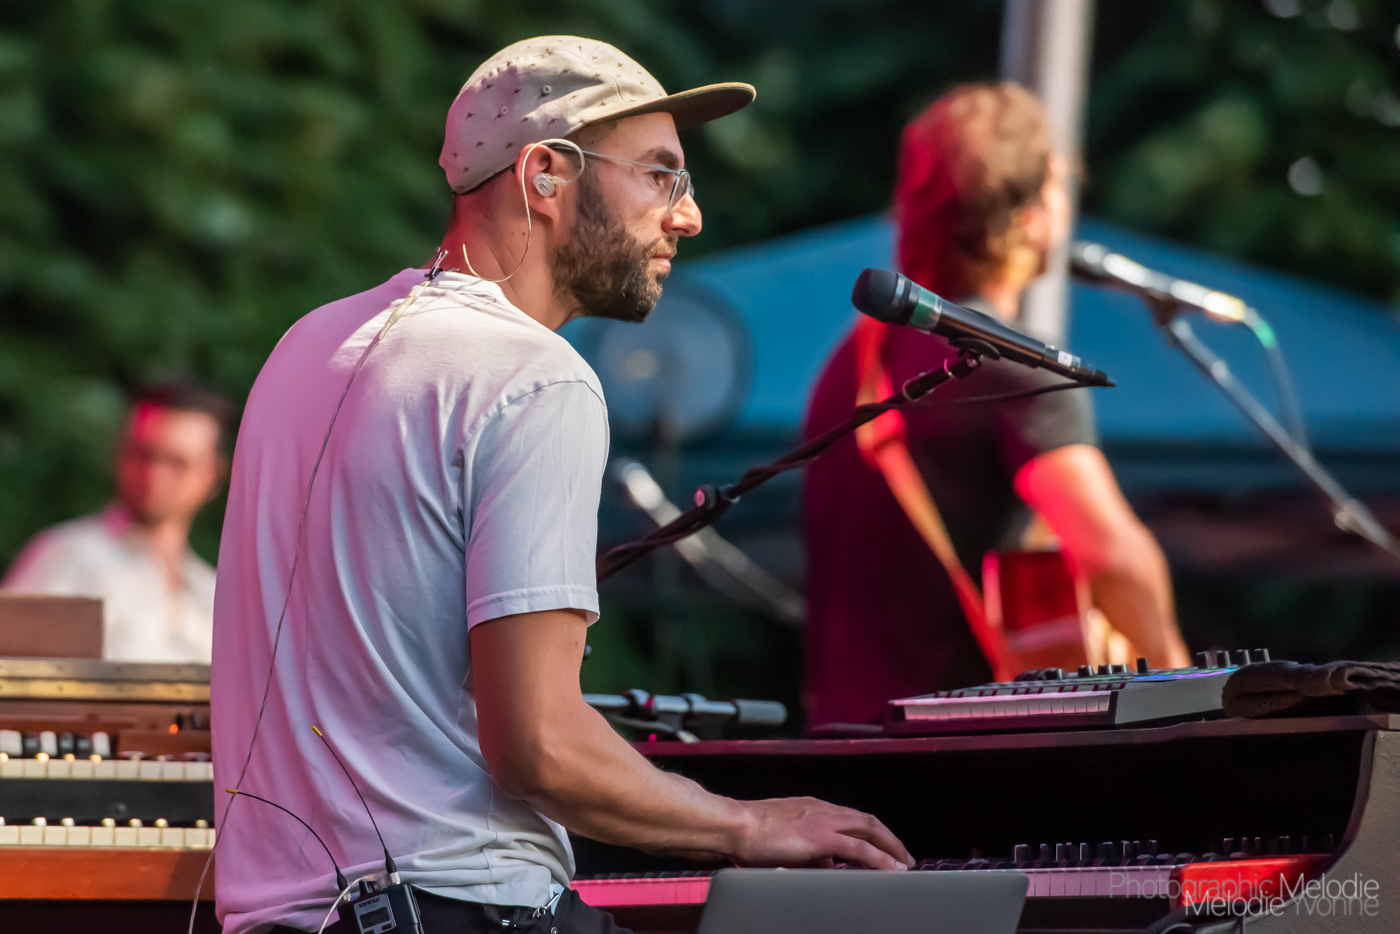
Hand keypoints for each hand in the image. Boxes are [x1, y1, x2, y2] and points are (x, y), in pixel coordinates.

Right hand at [729, 797, 912, 870]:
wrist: (735, 824)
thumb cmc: (751, 833)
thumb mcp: (786, 840)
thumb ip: (809, 850)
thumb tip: (826, 864)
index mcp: (814, 808)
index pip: (851, 817)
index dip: (871, 832)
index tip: (883, 845)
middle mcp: (823, 809)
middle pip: (867, 820)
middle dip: (889, 838)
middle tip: (903, 856)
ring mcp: (824, 821)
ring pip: (869, 829)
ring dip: (890, 846)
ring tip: (903, 864)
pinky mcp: (821, 837)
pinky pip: (859, 848)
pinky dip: (879, 858)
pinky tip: (889, 868)